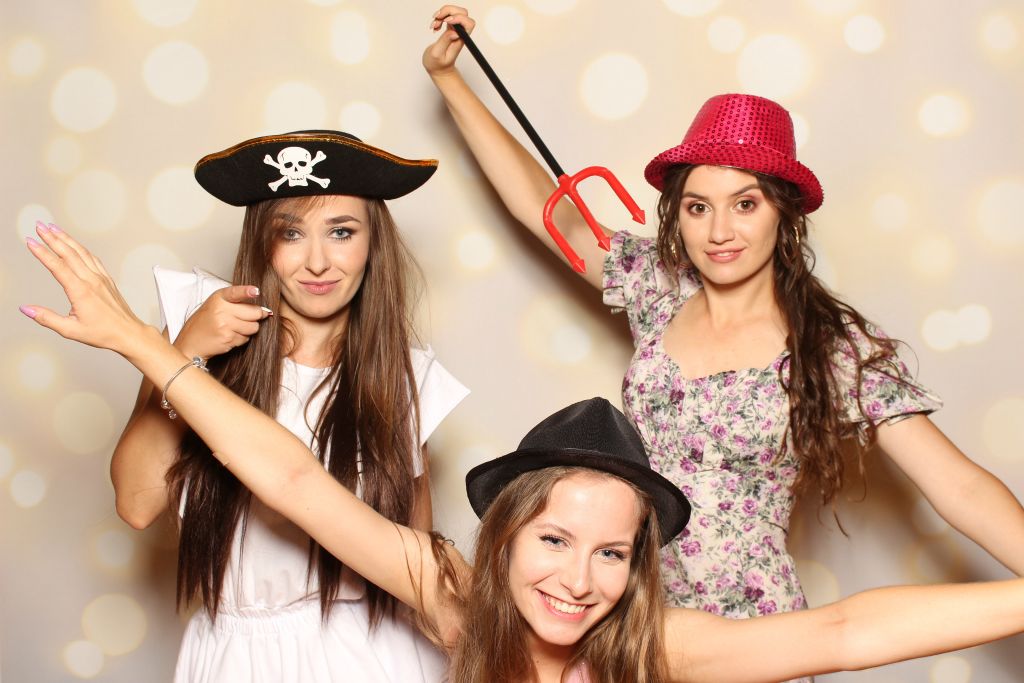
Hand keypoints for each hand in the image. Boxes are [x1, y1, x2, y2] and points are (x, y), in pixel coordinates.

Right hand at [22, 222, 151, 355]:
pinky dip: (80, 247)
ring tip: (53, 228)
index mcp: (81, 292)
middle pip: (69, 253)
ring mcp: (101, 278)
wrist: (129, 333)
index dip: (42, 253)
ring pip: (82, 252)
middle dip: (52, 237)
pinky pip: (93, 258)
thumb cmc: (103, 333)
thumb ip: (46, 318)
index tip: (30, 241)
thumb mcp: (70, 330)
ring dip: (66, 238)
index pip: (58, 267)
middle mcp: (92, 281)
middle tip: (39, 226)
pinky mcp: (107, 279)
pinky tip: (74, 243)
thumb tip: (26, 309)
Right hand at [174, 285, 270, 359]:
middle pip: (255, 312)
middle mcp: (221, 310)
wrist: (191, 342)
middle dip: (256, 317)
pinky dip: (242, 338)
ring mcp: (225, 325)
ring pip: (254, 327)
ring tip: (236, 328)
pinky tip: (230, 336)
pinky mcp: (228, 338)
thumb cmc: (206, 322)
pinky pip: (246, 338)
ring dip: (249, 329)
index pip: (236, 292)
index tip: (256, 291)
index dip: (247, 291)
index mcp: (219, 298)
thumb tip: (265, 311)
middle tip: (248, 318)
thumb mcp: (216, 305)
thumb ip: (236, 303)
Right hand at [423, 5, 474, 76]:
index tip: (446, 22)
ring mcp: (456, 30)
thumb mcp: (437, 54)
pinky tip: (435, 26)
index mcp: (461, 40)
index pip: (468, 23)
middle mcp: (461, 34)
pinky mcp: (451, 28)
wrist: (438, 68)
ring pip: (455, 12)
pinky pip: (448, 16)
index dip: (458, 18)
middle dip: (449, 11)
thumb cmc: (438, 64)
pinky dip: (440, 17)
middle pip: (463, 13)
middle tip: (438, 19)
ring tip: (435, 24)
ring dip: (443, 13)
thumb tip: (455, 32)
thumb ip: (445, 41)